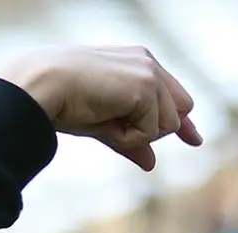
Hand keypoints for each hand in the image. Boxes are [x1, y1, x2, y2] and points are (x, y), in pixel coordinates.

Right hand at [2, 45, 201, 170]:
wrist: (44, 87)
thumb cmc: (65, 102)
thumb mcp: (105, 124)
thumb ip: (132, 141)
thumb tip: (152, 164)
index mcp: (139, 63)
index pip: (174, 98)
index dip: (182, 123)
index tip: (194, 140)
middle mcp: (148, 63)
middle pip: (177, 115)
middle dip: (152, 131)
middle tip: (112, 122)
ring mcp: (149, 74)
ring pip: (166, 127)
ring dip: (135, 134)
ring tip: (102, 116)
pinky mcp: (145, 87)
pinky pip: (150, 132)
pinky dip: (128, 136)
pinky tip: (105, 117)